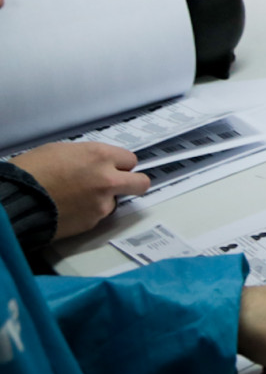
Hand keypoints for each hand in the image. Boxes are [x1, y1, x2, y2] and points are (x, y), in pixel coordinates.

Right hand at [10, 141, 149, 237]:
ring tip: (76, 198)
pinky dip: (88, 213)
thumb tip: (99, 163)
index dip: (120, 164)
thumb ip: (90, 156)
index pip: (131, 160)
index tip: (114, 168)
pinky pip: (97, 216)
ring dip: (103, 200)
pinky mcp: (91, 223)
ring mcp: (101, 204)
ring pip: (114, 201)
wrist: (16, 200)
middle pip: (141, 183)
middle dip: (134, 183)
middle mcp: (107, 180)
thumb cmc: (32, 171)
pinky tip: (69, 209)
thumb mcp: (63, 150)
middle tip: (120, 185)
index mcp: (101, 156)